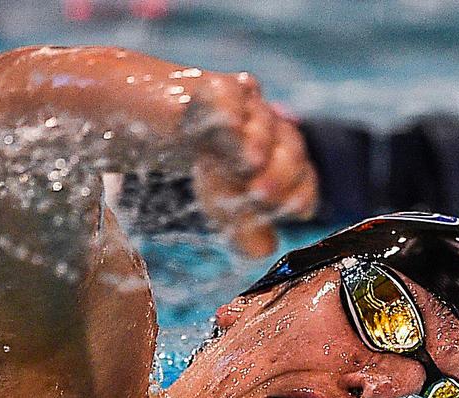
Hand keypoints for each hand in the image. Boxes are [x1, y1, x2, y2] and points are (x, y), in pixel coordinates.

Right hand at [188, 72, 317, 256]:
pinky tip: (231, 124)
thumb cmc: (202, 161)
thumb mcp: (222, 202)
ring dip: (258, 142)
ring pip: (263, 120)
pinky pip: (228, 95)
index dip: (302, 190)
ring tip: (250, 164)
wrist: (154, 118)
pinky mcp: (212, 85)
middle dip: (282, 172)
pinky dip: (232, 109)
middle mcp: (272, 128)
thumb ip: (244, 227)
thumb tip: (266, 251)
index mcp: (283, 157)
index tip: (295, 210)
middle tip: (264, 195)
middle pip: (290, 146)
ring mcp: (246, 104)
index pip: (304, 175)